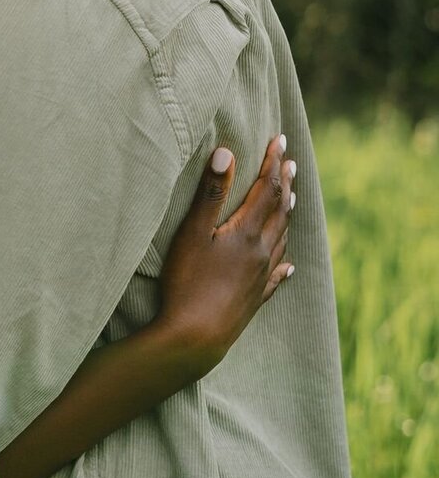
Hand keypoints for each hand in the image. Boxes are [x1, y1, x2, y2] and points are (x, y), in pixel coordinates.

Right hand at [156, 135, 295, 373]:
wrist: (194, 338)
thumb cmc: (186, 282)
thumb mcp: (192, 232)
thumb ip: (210, 193)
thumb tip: (226, 153)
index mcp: (246, 233)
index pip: (266, 189)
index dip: (273, 163)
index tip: (280, 140)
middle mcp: (261, 253)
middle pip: (279, 211)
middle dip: (284, 184)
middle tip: (290, 163)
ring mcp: (261, 278)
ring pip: (281, 239)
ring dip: (286, 215)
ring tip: (290, 200)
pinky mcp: (255, 299)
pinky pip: (277, 276)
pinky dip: (284, 262)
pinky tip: (289, 265)